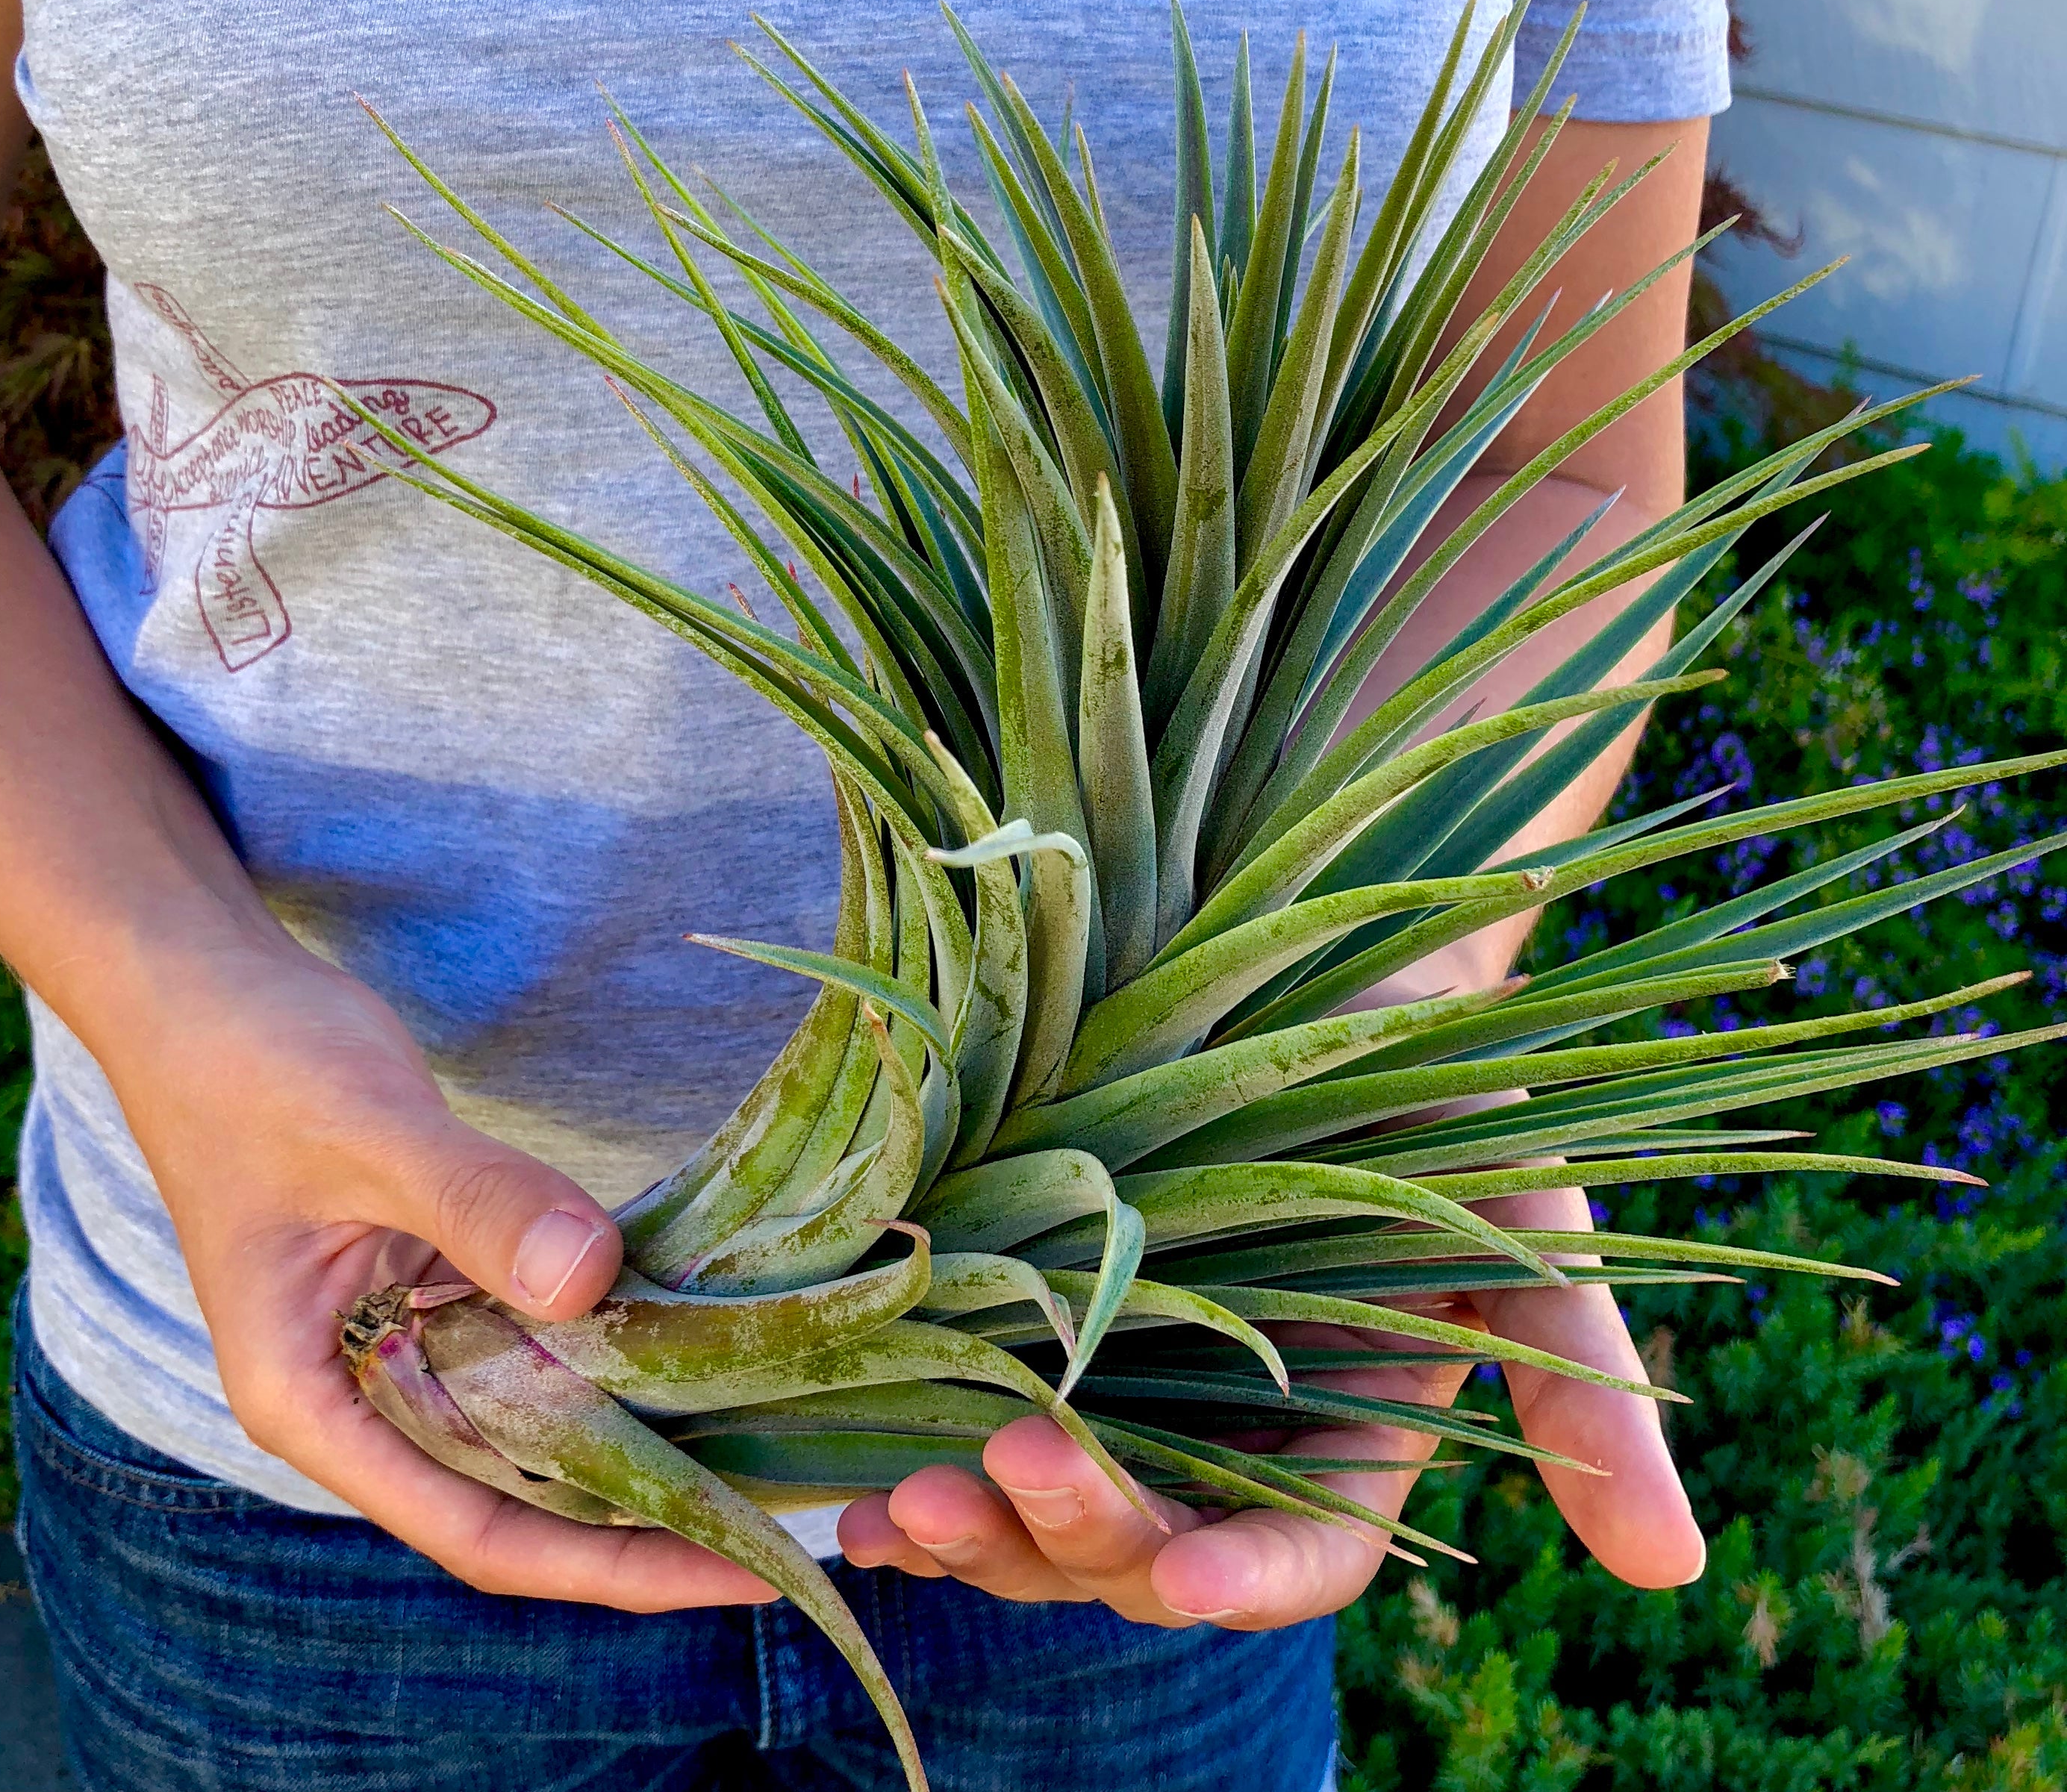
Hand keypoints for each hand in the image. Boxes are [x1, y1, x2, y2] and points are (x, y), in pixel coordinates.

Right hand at [105, 938, 778, 1610]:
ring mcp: (402, 1334)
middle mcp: (360, 1392)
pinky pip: (537, 1331)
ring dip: (643, 1430)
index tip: (736, 1571)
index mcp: (312, 1402)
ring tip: (777, 1446)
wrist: (202, 987)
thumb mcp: (368, 1132)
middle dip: (650, 1515)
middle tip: (792, 1516)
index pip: (480, 1528)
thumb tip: (590, 1280)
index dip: (612, 1563)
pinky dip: (613, 1337)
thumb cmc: (250, 1064)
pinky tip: (708, 1336)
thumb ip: (477, 1204)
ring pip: (538, 1415)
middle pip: (522, 1493)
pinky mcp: (438, 1274)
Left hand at [837, 934, 1703, 1624]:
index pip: (1306, 1551)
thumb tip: (1673, 1576)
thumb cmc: (1438, 1068)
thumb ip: (1585, 1389)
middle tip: (997, 1480)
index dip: (1250, 1574)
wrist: (1317, 945)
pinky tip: (849, 1491)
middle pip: (1147, 1549)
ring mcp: (1123, 1377)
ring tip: (894, 1509)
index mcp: (1349, 1429)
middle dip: (1074, 1538)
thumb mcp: (1529, 1208)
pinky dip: (914, 1469)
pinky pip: (969, 1422)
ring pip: (1045, 1516)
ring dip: (975, 1534)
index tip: (1188, 1575)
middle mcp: (1226, 1427)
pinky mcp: (1036, 1312)